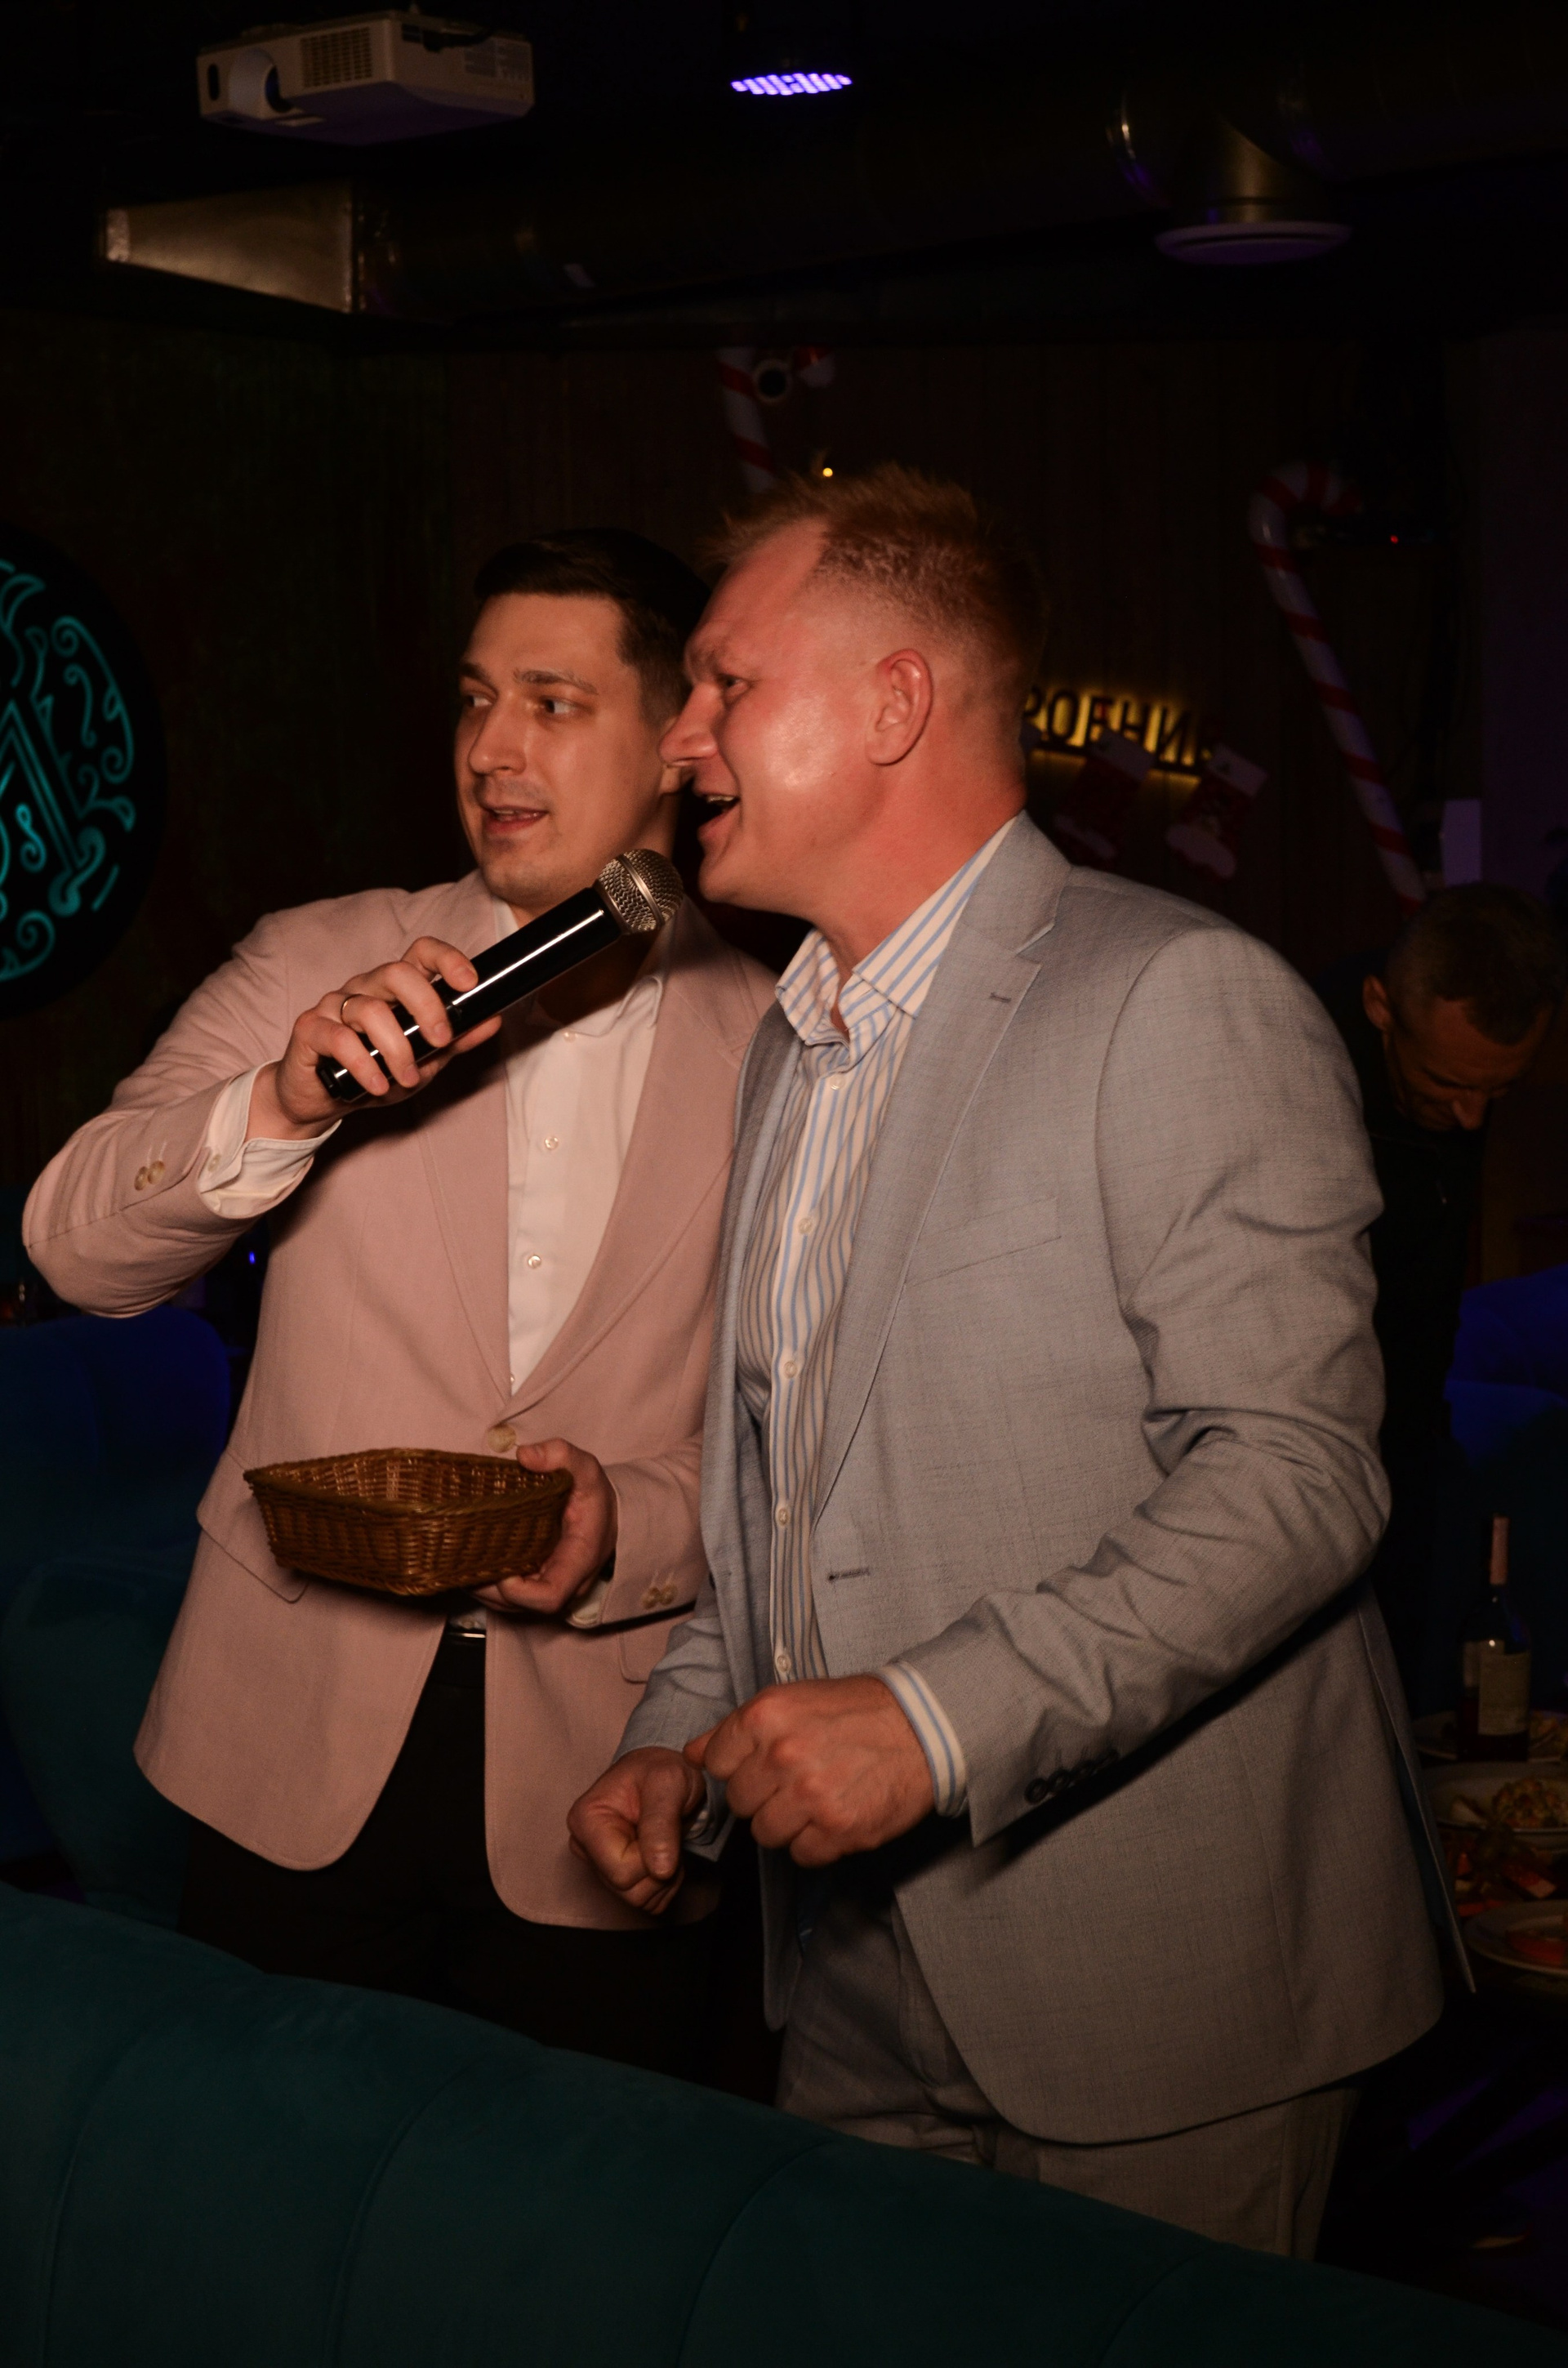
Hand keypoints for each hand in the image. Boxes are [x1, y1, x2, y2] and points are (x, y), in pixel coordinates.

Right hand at [248, 937, 502, 1139]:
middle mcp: (365, 988)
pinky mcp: (311, 1029)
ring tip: (408, 1079)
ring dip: (397, 1049)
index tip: (469, 982)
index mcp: (394, 989)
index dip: (446, 959)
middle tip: (441, 1041)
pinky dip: (364, 1065)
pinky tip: (377, 1085)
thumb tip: (493, 1020)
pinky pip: (339, 1039)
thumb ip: (455, 1040)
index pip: (420, 954)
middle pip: (396, 973)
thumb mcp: (423, 1061)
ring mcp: (335, 1005)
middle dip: (426, 1007)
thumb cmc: (373, 1072)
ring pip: (370, 1010)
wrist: (320, 1099)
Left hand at [470, 1438, 616, 1615]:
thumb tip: (525, 1455)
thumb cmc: (593, 1497)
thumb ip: (561, 1455)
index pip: (549, 1597)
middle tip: (467, 1552)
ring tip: (462, 1554)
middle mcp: (563, 1585)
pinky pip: (502, 1597)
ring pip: (505, 1605)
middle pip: (518, 1606)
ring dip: (479, 1584)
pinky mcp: (531, 1587)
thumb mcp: (586, 1469)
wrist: (604, 1516)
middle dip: (487, 1584)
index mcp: (578, 1561)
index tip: (501, 1565)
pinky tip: (470, 1557)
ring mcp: (544, 1589)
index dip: (518, 1590)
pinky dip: (482, 1582)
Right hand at [567, 1747, 705, 1915]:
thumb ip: (661, 1822)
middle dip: (660, 1868)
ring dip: (665, 1877)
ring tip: (667, 1841)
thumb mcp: (668, 1782)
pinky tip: (664, 1854)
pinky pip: (647, 1903)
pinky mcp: (616, 1877)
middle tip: (669, 1833)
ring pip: (637, 1900)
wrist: (667, 1775)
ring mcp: (599, 1865)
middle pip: (627, 1889)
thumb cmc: (663, 1771)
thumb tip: (660, 1869)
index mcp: (586, 1820)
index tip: (663, 1826)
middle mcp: (586, 1846)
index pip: (620, 1871)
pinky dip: (666, 1885)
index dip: (651, 1858)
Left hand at [687, 1675, 933, 1867]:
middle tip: (796, 1779)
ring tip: (816, 1799)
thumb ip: (736, 1728)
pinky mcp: (838, 1831)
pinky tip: (834, 1816)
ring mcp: (810, 1797)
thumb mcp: (791, 1700)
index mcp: (765, 1717)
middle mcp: (782, 1756)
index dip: (738, 1766)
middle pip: (739, 1802)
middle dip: (762, 1795)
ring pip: (765, 1834)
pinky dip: (815, 1843)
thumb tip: (692, 1752)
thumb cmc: (855, 1710)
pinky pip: (801, 1855)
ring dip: (787, 1822)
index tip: (762, 1763)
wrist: (923, 1726)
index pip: (715, 1763)